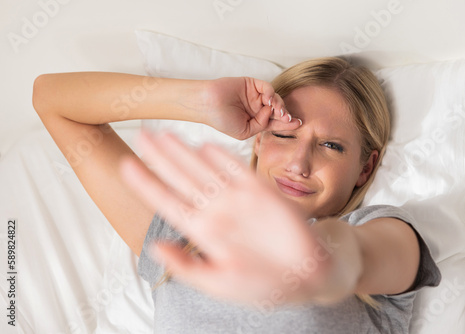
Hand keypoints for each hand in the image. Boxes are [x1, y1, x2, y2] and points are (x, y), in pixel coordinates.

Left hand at [120, 131, 331, 303]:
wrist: (306, 275)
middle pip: (182, 178)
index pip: (167, 202)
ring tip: (164, 133)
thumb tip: (156, 248)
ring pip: (205, 169)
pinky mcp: (261, 192)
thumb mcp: (219, 284)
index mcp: (203, 232)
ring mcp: (238, 200)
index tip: (125, 166)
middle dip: (160, 157)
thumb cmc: (261, 285)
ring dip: (184, 151)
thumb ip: (187, 266)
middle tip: (142, 134)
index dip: (146, 183)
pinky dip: (222, 157)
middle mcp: (216, 211)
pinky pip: (238, 170)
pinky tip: (204, 145)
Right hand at [202, 77, 301, 139]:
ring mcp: (255, 96)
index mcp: (256, 121)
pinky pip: (267, 87)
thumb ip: (261, 125)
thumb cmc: (222, 120)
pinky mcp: (252, 84)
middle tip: (290, 118)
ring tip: (278, 111)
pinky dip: (271, 93)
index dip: (287, 123)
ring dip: (279, 105)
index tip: (299, 124)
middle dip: (286, 114)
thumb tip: (272, 114)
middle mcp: (257, 108)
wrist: (207, 104)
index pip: (275, 122)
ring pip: (275, 99)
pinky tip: (268, 100)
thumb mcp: (245, 131)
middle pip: (278, 110)